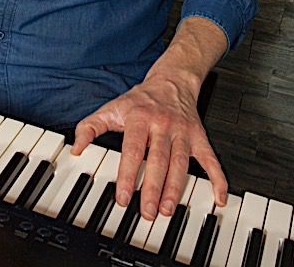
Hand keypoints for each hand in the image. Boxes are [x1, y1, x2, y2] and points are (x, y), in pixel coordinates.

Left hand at [71, 74, 227, 220]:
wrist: (172, 81)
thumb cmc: (140, 99)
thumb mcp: (111, 108)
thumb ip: (90, 127)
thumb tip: (76, 147)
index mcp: (140, 118)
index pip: (133, 149)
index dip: (128, 174)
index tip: (123, 197)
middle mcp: (163, 125)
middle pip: (158, 160)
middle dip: (153, 187)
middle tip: (148, 212)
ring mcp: (183, 132)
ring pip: (181, 162)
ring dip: (175, 188)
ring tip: (168, 209)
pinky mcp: (199, 137)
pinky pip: (210, 159)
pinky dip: (217, 178)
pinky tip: (217, 197)